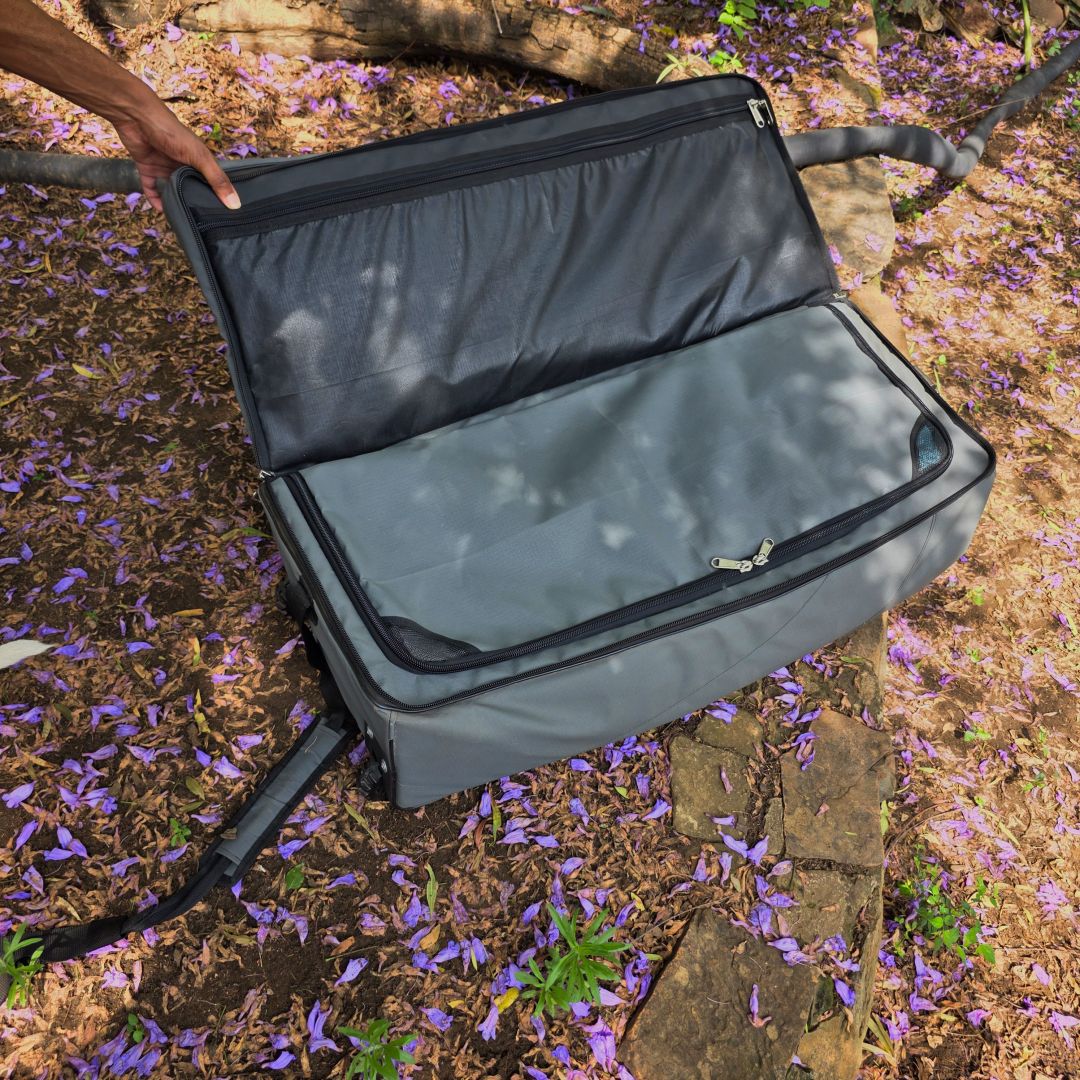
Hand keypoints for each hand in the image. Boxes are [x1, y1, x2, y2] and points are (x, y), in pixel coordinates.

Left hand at [110, 94, 239, 212]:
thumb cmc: (172, 133)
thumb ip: (217, 180)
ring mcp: (164, 166)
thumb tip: (236, 205)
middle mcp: (183, 164)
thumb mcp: (200, 157)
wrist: (136, 116)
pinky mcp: (147, 168)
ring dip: (175, 203)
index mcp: (199, 160)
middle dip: (196, 202)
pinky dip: (155, 199)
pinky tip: (161, 210)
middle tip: (204, 224)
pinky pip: (152, 188)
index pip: (212, 181)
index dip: (219, 196)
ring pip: (172, 190)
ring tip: (183, 220)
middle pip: (191, 188)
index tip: (226, 216)